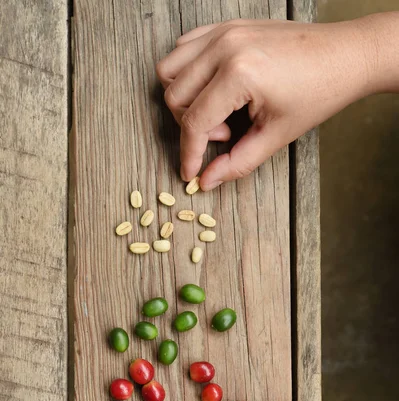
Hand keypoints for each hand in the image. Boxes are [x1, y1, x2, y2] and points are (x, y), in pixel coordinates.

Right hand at [156, 14, 398, 189]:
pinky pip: (184, 48)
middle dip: (192, 126)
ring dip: (184, 99)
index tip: (189, 172)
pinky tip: (213, 89)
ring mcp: (223, 31)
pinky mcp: (226, 26)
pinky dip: (188, 72)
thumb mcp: (276, 136)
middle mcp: (224, 47)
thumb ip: (237, 162)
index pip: (194, 122)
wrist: (344, 56)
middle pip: (175, 96)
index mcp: (239, 74)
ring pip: (170, 70)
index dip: (189, 154)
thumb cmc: (318, 92)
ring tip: (217, 111)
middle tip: (224, 134)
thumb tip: (207, 180)